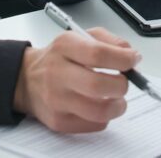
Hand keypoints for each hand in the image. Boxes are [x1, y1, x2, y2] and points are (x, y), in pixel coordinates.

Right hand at [12, 28, 138, 132]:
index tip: (133, 60)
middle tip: (123, 82)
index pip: (98, 53)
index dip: (123, 59)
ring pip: (99, 111)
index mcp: (64, 47)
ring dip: (118, 105)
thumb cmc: (59, 58)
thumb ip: (107, 40)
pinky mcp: (59, 121)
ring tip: (117, 98)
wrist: (27, 79)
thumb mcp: (79, 36)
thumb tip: (130, 54)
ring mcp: (56, 100)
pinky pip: (94, 125)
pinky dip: (105, 117)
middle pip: (98, 85)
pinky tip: (99, 106)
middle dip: (122, 85)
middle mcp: (57, 73)